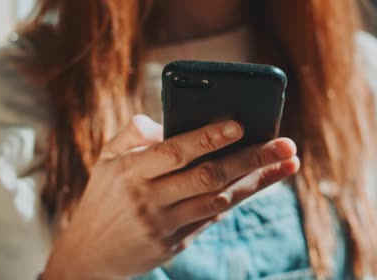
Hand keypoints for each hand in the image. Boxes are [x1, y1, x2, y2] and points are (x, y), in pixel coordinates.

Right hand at [42, 115, 299, 279]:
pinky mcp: (175, 243)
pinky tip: (261, 181)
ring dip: (256, 180)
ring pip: (219, 199)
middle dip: (251, 158)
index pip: (176, 151)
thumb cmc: (103, 199)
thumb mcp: (105, 161)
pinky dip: (237, 198)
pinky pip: (213, 217)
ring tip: (286, 162)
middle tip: (284, 143)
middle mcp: (149, 199)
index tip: (240, 124)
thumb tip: (162, 119)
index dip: (209, 137)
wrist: (89, 256)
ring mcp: (164, 224)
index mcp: (131, 172)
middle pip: (208, 175)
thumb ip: (131, 134)